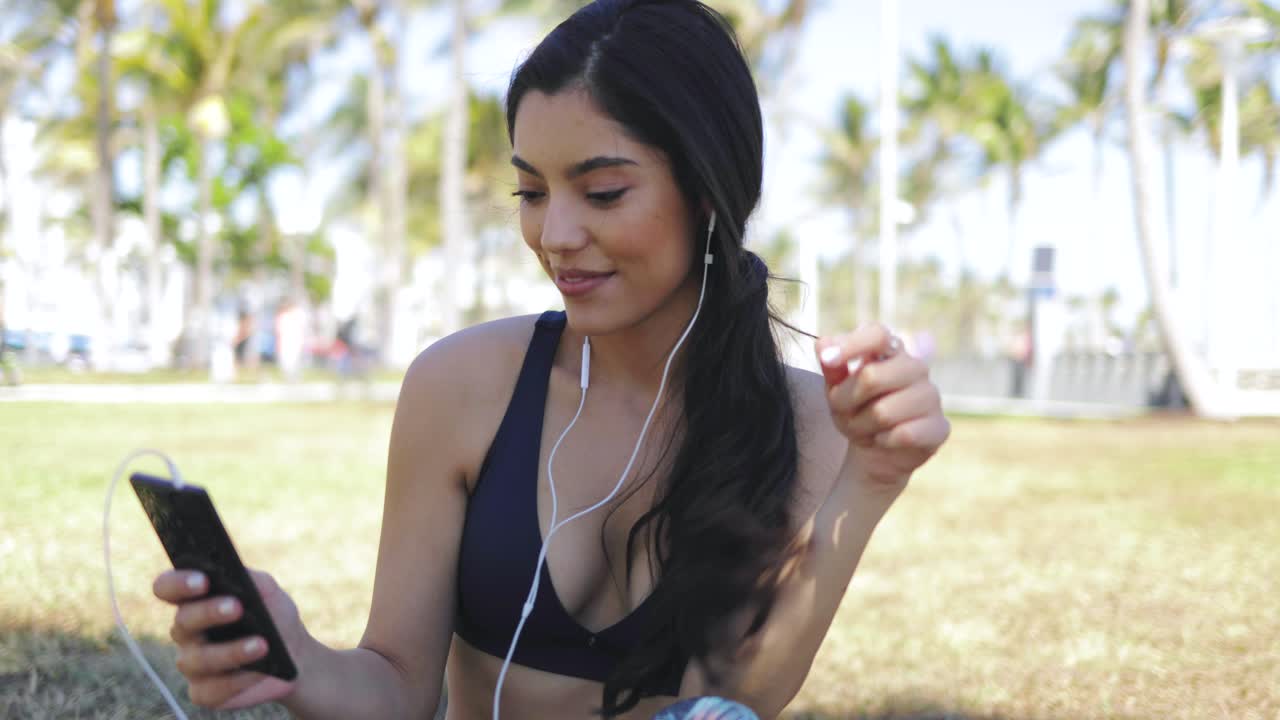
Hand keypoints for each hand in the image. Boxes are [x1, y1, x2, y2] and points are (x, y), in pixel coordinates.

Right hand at [152, 568, 305, 709]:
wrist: (295, 655)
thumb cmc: (274, 616)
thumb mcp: (269, 592)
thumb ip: (253, 580)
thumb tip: (239, 574)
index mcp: (194, 600)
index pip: (168, 588)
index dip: (178, 583)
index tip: (203, 580)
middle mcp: (186, 631)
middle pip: (182, 621)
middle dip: (209, 613)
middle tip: (237, 607)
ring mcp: (192, 662)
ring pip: (197, 659)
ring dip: (231, 651)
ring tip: (262, 645)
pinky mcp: (204, 692)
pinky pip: (211, 689)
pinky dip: (238, 680)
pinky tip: (259, 671)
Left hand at [815, 324, 949, 488]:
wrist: (878, 449)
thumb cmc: (856, 410)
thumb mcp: (836, 388)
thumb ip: (831, 366)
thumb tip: (823, 345)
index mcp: (890, 350)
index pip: (877, 334)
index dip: (851, 345)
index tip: (827, 360)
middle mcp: (915, 367)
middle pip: (872, 377)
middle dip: (846, 401)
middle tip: (844, 412)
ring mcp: (930, 396)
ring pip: (883, 412)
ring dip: (862, 426)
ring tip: (864, 428)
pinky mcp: (939, 427)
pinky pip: (903, 435)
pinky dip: (883, 440)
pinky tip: (884, 439)